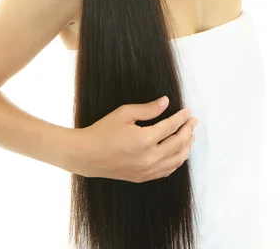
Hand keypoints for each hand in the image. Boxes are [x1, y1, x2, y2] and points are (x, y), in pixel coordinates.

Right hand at [64, 96, 198, 182]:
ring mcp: (146, 170)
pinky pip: (166, 171)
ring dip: (186, 147)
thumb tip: (165, 102)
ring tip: (190, 137)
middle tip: (193, 121)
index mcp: (144, 139)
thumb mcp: (124, 113)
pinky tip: (178, 153)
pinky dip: (176, 162)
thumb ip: (148, 109)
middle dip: (188, 131)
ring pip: (176, 161)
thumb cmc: (103, 131)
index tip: (188, 112)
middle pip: (178, 144)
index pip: (171, 127)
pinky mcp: (142, 177)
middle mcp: (148, 157)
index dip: (182, 118)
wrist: (87, 155)